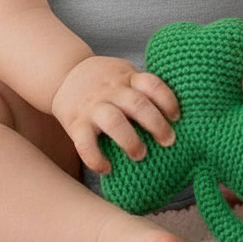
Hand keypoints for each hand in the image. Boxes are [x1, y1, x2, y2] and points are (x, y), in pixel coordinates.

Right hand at [51, 56, 180, 174]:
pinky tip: (107, 169)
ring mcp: (93, 106)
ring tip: (141, 155)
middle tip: (169, 141)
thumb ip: (143, 89)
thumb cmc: (105, 80)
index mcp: (127, 78)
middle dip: (156, 124)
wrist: (64, 73)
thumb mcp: (125, 74)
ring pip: (113, 120)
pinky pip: (84, 143)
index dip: (167, 99)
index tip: (177, 116)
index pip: (151, 84)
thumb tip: (178, 115)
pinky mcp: (75, 123)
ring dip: (130, 139)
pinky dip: (96, 158)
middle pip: (137, 103)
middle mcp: (111, 91)